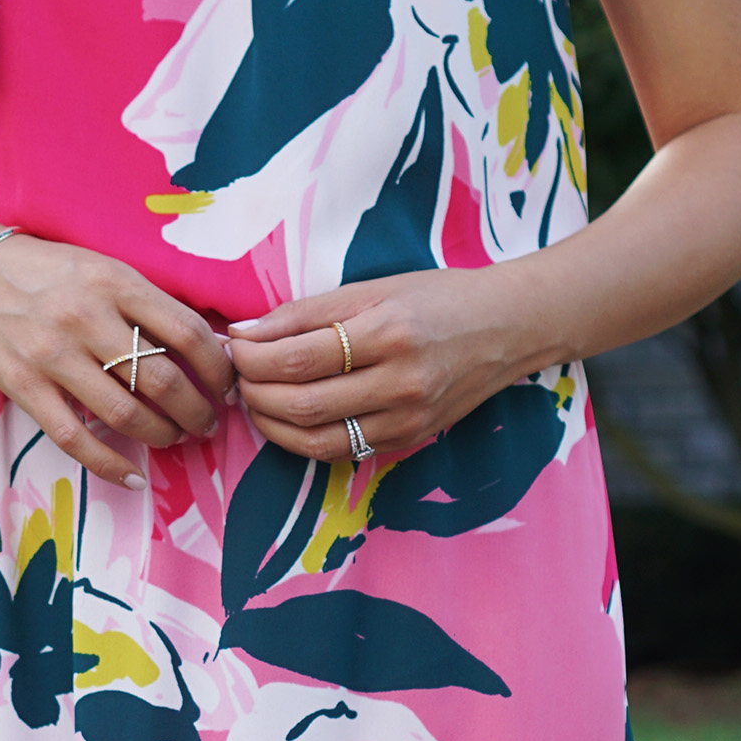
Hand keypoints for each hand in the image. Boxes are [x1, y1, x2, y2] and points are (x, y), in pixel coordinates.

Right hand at [0, 235, 234, 490]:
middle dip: (197, 411)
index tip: (227, 386)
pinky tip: (134, 476)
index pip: (188, 333)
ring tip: (174, 438)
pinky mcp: (24, 386)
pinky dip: (112, 465)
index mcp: (115, 282)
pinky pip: (76, 439)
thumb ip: (146, 304)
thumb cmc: (44, 271)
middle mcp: (86, 317)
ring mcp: (53, 355)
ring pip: (126, 414)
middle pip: (163, 380)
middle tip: (206, 422)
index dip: (217, 369)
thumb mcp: (101, 268)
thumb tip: (205, 348)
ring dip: (162, 435)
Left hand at [228, 269, 531, 462]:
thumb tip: (245, 333)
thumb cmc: (437, 298)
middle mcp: (399, 383)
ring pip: (315, 440)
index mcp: (388, 333)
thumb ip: (307, 313)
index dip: (252, 358)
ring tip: (254, 399)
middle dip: (254, 392)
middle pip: (301, 404)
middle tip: (237, 375)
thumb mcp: (373, 289)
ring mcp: (406, 419)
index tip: (233, 346)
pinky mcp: (408, 440)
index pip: (297, 358)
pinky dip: (302, 439)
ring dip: (271, 424)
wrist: (507, 328)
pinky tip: (287, 418)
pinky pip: (341, 451)